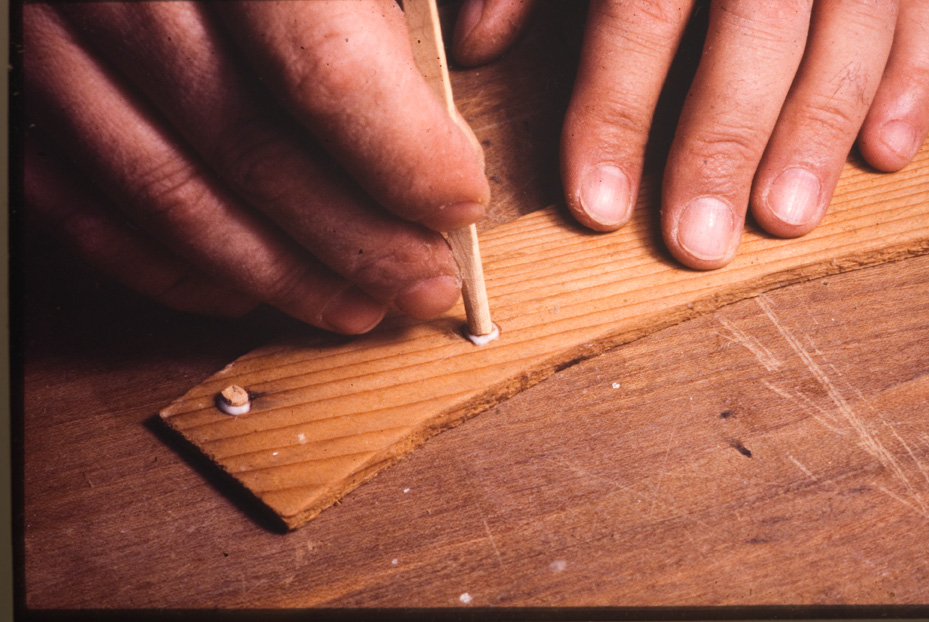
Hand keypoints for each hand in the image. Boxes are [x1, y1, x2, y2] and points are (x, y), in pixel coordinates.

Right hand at [24, 1, 489, 332]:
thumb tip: (477, 55)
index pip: (326, 71)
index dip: (405, 159)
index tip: (458, 202)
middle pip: (254, 151)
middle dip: (359, 244)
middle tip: (424, 283)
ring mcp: (51, 38)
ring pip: (171, 196)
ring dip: (278, 275)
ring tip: (356, 305)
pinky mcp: (17, 87)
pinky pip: (83, 206)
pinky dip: (175, 267)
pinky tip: (247, 287)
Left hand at [454, 0, 928, 268]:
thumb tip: (476, 45)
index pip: (641, 15)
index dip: (616, 113)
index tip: (598, 205)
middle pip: (753, 33)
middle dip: (723, 145)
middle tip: (698, 245)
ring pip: (850, 28)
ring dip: (818, 131)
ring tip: (784, 218)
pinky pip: (923, 13)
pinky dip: (912, 82)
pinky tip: (887, 154)